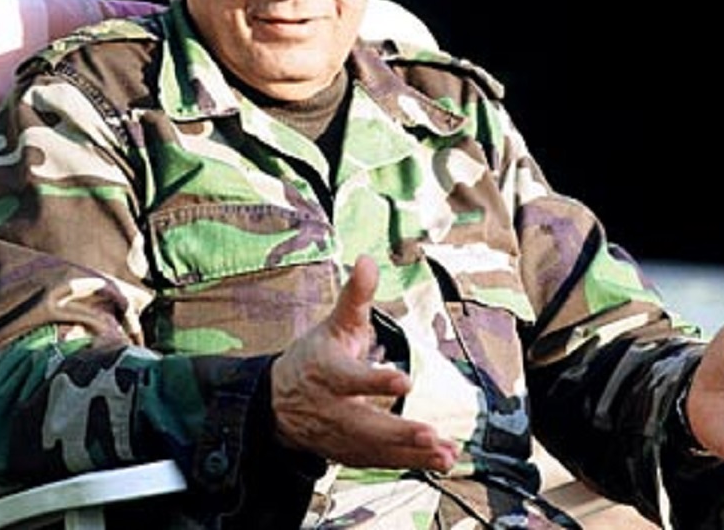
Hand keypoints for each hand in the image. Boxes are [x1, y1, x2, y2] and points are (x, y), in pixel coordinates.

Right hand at [269, 255, 458, 470]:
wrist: (278, 403)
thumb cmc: (314, 358)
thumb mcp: (333, 324)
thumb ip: (355, 296)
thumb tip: (367, 259)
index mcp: (328, 372)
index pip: (350, 379)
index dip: (375, 382)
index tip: (403, 383)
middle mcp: (333, 409)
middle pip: (364, 425)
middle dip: (398, 432)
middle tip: (430, 434)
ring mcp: (340, 436)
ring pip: (376, 449)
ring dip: (412, 454)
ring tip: (444, 453)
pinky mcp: (350, 453)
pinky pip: (381, 461)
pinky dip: (410, 464)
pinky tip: (440, 460)